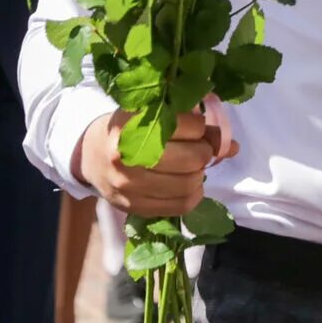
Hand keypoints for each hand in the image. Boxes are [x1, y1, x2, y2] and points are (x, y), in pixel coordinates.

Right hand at [73, 110, 238, 216]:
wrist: (89, 155)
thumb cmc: (128, 128)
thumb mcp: (153, 114)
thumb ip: (192, 125)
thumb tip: (232, 146)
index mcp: (133, 122)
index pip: (190, 125)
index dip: (200, 127)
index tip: (194, 128)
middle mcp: (128, 156)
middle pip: (194, 157)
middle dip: (204, 152)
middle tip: (196, 149)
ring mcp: (129, 185)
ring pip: (190, 184)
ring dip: (199, 174)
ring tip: (190, 167)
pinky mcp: (133, 207)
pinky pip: (180, 206)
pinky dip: (193, 195)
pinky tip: (186, 184)